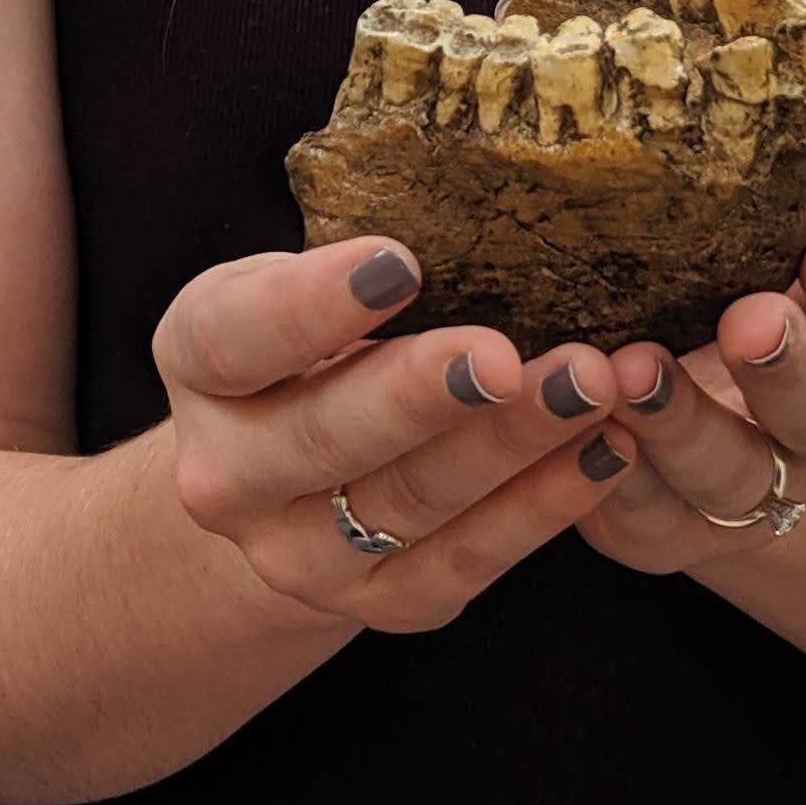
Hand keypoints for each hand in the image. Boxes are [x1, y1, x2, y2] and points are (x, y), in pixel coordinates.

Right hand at [153, 238, 628, 633]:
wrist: (282, 481)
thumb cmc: (309, 344)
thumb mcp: (293, 283)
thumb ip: (352, 265)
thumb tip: (476, 201)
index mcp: (199, 364)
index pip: (237, 336)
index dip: (312, 306)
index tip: (400, 264)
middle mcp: (227, 473)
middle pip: (326, 435)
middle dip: (424, 394)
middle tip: (505, 356)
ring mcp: (296, 552)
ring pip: (410, 501)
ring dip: (510, 443)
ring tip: (590, 385)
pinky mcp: (376, 603)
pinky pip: (466, 560)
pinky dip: (543, 506)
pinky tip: (606, 450)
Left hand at [579, 218, 805, 574]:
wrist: (732, 439)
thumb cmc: (711, 292)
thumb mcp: (743, 241)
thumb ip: (726, 183)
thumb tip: (624, 42)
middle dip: (785, 364)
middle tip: (747, 321)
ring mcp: (754, 488)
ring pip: (732, 474)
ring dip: (682, 427)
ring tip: (632, 373)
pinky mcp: (670, 532)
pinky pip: (645, 518)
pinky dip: (612, 481)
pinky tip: (579, 437)